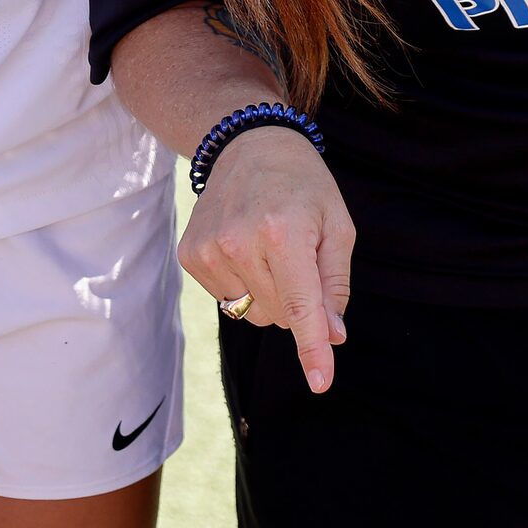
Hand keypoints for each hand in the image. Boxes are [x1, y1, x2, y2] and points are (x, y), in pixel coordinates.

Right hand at [181, 127, 355, 393]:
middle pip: (279, 315)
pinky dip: (244, 286)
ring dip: (269, 295)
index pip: (301, 306)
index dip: (313, 348)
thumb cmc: (304, 186)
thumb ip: (335, 284)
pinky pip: (227, 301)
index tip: (321, 383)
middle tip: (297, 255)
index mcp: (284, 233)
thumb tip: (332, 337)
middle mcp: (241, 243)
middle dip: (297, 302)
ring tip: (270, 248)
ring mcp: (210, 250)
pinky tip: (245, 249)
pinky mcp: (191, 255)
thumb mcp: (336, 226)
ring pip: (252, 313)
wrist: (248, 144)